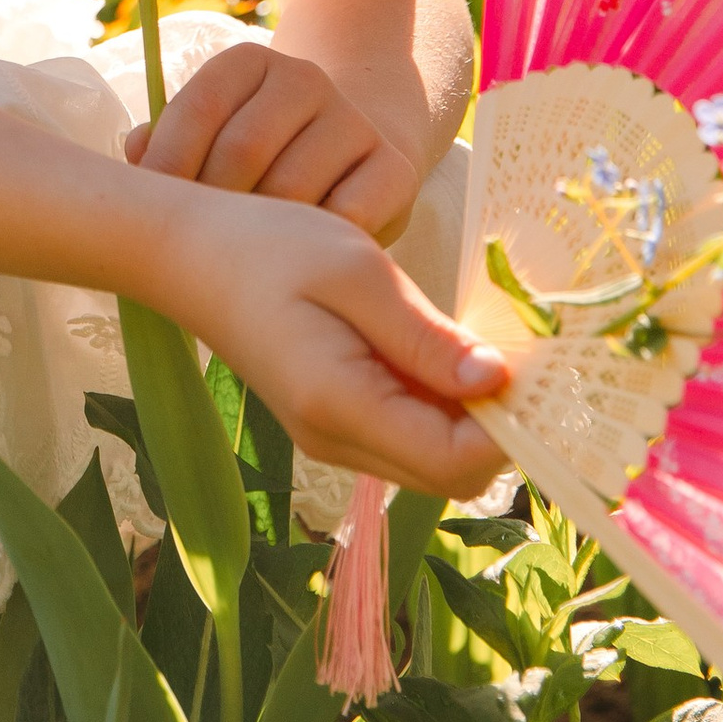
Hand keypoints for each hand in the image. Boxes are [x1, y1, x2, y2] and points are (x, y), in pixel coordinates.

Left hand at [124, 38, 419, 238]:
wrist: (355, 147)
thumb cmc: (262, 151)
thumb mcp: (216, 131)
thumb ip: (171, 139)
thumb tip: (137, 151)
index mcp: (249, 63)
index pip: (198, 107)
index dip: (166, 164)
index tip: (150, 212)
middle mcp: (304, 79)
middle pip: (242, 150)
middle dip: (211, 205)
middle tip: (194, 246)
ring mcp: (353, 120)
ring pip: (291, 188)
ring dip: (260, 232)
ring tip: (236, 262)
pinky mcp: (394, 167)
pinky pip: (347, 217)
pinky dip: (316, 244)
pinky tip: (296, 261)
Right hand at [158, 185, 508, 497]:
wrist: (187, 253)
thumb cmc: (267, 247)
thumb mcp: (357, 272)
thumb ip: (425, 336)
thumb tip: (498, 383)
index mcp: (340, 405)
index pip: (455, 461)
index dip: (509, 426)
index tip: (535, 367)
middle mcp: (337, 441)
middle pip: (452, 474)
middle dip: (499, 426)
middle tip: (516, 351)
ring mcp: (332, 438)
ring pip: (433, 461)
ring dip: (470, 417)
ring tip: (475, 342)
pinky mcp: (331, 421)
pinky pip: (407, 436)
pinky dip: (438, 406)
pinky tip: (437, 350)